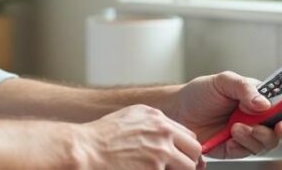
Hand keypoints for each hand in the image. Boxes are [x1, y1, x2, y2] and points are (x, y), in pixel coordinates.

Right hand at [77, 104, 205, 168]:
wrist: (86, 150)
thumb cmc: (101, 138)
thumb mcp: (128, 119)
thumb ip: (151, 125)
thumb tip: (166, 137)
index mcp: (155, 117)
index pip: (187, 134)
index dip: (185, 149)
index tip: (179, 158)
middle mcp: (162, 130)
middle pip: (195, 149)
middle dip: (189, 161)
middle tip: (175, 168)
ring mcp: (161, 150)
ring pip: (190, 167)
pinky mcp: (156, 168)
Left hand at [166, 71, 281, 158]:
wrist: (178, 113)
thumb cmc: (201, 93)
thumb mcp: (221, 81)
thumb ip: (244, 88)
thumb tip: (264, 102)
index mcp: (265, 94)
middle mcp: (264, 114)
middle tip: (279, 125)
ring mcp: (255, 132)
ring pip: (273, 139)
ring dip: (258, 134)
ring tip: (238, 126)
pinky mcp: (242, 148)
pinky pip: (253, 150)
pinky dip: (244, 144)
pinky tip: (231, 135)